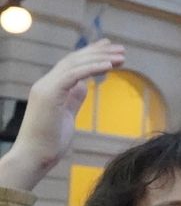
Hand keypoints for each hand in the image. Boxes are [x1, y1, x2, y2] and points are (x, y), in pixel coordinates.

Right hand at [0, 39, 124, 190]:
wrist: (34, 157)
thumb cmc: (49, 142)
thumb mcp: (67, 115)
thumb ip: (74, 98)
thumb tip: (84, 85)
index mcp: (49, 88)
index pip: (70, 64)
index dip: (90, 54)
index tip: (109, 49)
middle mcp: (45, 84)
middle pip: (74, 60)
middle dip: (99, 52)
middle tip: (121, 49)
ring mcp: (45, 88)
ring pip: (75, 64)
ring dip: (100, 58)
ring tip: (122, 57)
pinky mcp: (49, 95)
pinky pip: (73, 75)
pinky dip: (92, 68)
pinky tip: (109, 65)